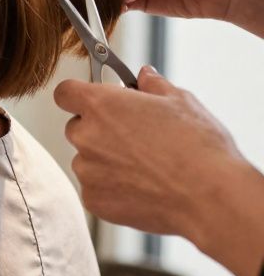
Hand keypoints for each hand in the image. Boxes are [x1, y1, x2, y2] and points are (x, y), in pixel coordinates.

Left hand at [54, 67, 263, 275]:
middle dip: (98, 129)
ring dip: (105, 160)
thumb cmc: (198, 147)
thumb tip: (144, 75)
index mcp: (101, 105)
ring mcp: (87, 170)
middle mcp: (86, 136)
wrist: (209, 198)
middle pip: (77, 127)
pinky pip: (95, 188)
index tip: (93, 99)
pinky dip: (112, 188)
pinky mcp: (93, 200)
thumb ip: (153, 85)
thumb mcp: (181, 101)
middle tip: (133, 137)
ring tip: (146, 167)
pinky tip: (143, 188)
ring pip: (87, 160)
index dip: (78, 95)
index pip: (66, 92)